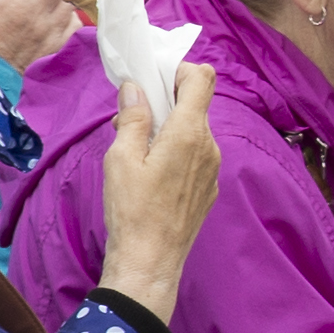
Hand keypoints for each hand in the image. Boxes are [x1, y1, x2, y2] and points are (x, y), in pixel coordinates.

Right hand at [98, 62, 218, 325]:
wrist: (150, 262)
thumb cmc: (132, 210)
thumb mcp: (121, 157)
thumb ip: (133, 117)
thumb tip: (136, 88)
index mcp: (189, 132)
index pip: (201, 78)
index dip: (179, 70)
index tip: (153, 80)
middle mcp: (209, 146)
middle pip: (195, 105)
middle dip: (164, 102)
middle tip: (130, 119)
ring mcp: (212, 169)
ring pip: (193, 131)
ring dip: (167, 129)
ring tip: (136, 151)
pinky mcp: (208, 189)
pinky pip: (195, 156)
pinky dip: (175, 152)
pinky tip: (151, 175)